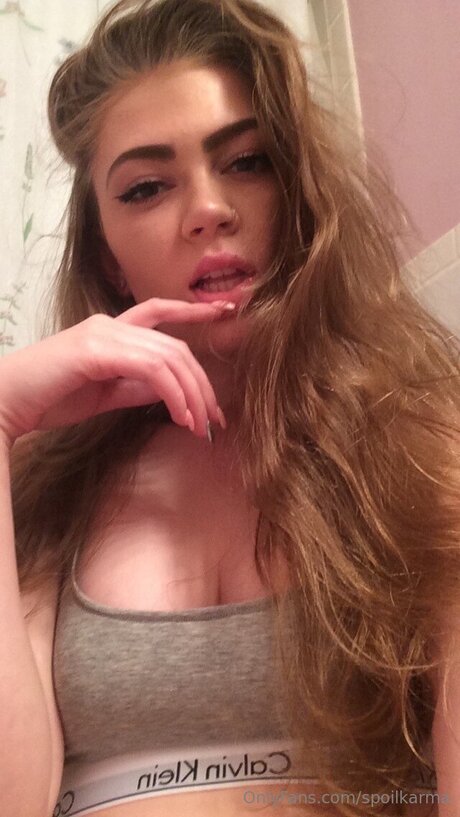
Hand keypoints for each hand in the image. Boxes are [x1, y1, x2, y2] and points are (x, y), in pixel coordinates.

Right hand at [0, 297, 234, 444]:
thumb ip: (137, 386)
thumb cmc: (50, 398)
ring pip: (169, 358)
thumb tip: (171, 391)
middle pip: (176, 347)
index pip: (161, 312)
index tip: (225, 311)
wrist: (8, 403)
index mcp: (112, 330)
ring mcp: (104, 334)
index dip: (193, 311)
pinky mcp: (97, 350)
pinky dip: (173, 394)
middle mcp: (111, 324)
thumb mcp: (106, 394)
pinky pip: (152, 370)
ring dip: (192, 395)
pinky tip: (181, 417)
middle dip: (202, 384)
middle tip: (216, 419)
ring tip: (201, 426)